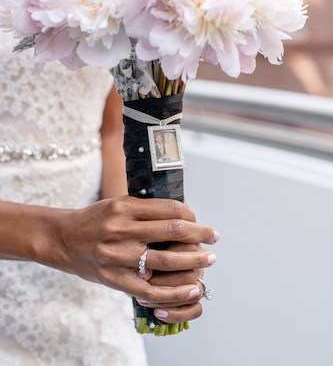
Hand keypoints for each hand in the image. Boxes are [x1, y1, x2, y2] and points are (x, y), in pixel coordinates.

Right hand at [52, 196, 217, 310]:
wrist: (62, 239)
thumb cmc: (94, 220)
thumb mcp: (116, 204)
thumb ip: (145, 209)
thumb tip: (181, 213)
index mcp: (124, 207)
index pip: (169, 208)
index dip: (190, 213)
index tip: (197, 218)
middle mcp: (121, 230)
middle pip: (173, 230)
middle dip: (200, 234)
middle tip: (214, 236)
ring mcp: (118, 256)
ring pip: (166, 258)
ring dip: (194, 259)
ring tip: (209, 258)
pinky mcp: (115, 278)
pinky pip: (150, 288)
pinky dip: (174, 290)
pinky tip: (191, 288)